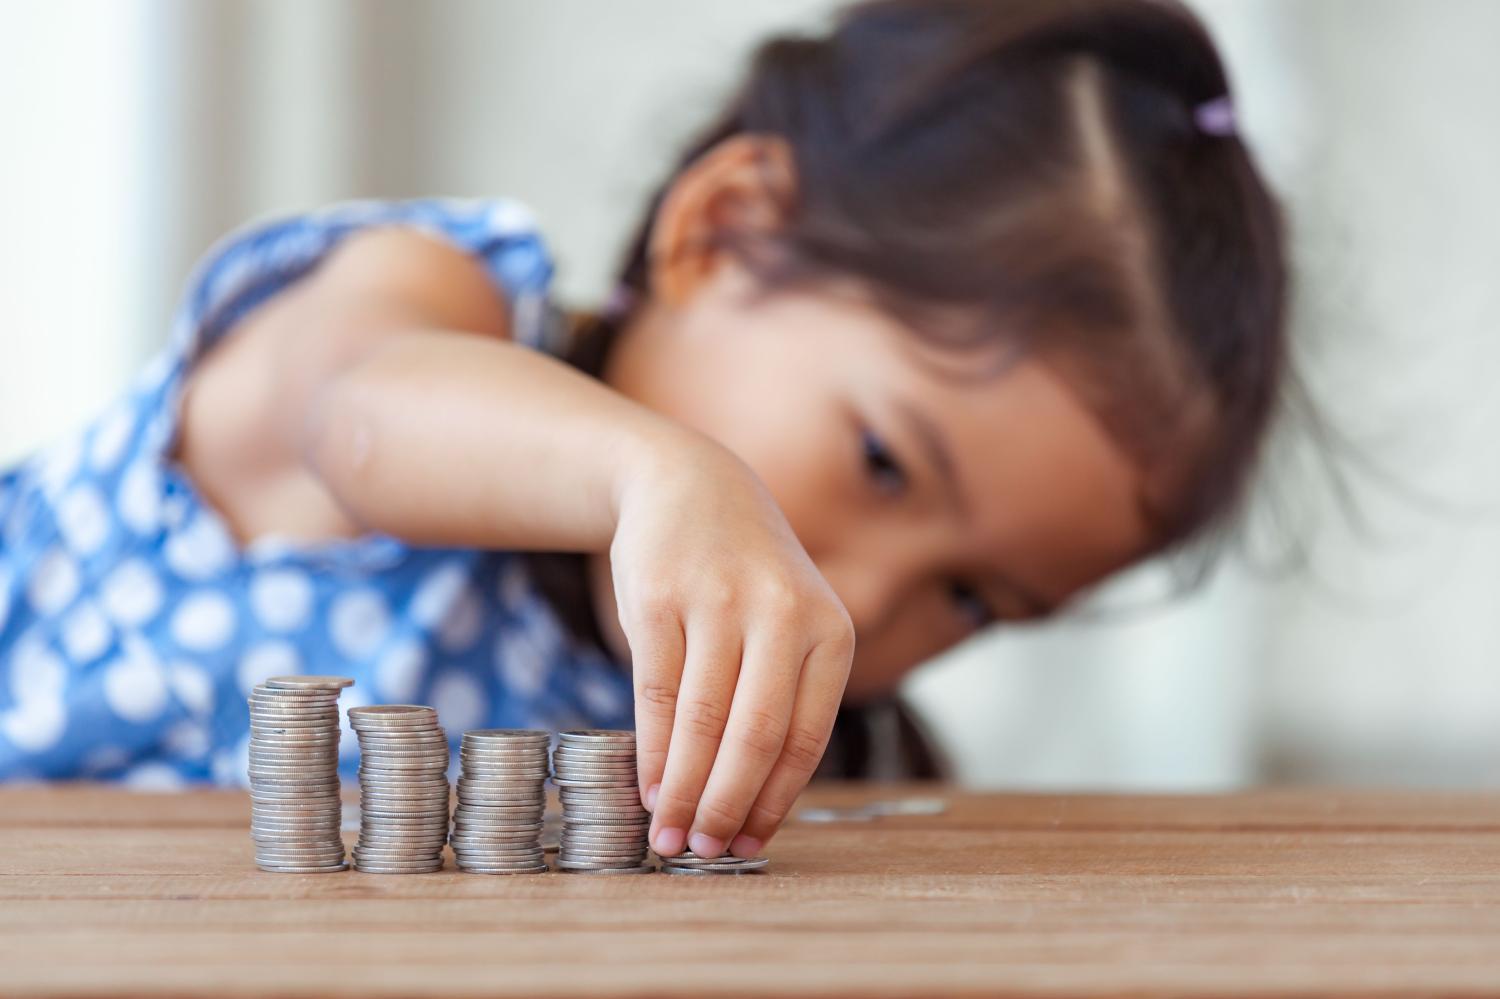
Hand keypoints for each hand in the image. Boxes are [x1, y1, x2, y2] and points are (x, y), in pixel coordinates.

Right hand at [609, 429, 854, 858]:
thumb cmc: (744, 577)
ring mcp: (719, 601)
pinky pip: (656, 692)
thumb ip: (785, 696)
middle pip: (756, 735)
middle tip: (703, 851)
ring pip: (702, 721)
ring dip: (683, 789)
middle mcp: (783, 614)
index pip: (806, 738)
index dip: (775, 802)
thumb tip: (756, 805)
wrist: (687, 485)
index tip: (748, 845)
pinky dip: (653, 749)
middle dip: (726, 805)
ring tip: (669, 832)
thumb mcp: (791, 621)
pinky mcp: (660, 596)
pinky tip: (648, 784)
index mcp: (831, 631)